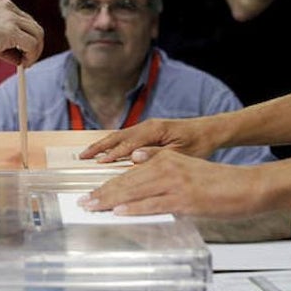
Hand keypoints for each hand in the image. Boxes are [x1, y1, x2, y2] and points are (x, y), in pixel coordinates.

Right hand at [0, 0, 43, 66]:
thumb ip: (4, 40)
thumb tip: (21, 57)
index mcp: (1, 3)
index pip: (23, 20)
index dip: (26, 37)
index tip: (23, 51)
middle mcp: (8, 6)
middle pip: (33, 26)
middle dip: (34, 44)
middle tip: (29, 60)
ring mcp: (10, 17)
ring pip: (37, 34)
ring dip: (35, 51)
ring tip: (27, 63)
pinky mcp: (10, 29)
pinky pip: (31, 44)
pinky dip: (31, 56)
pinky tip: (23, 64)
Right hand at [79, 116, 216, 162]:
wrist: (208, 131)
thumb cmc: (198, 143)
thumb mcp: (181, 152)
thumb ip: (157, 154)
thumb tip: (136, 156)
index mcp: (154, 130)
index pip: (128, 143)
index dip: (112, 154)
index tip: (98, 164)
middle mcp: (147, 126)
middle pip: (117, 137)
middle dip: (99, 148)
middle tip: (82, 158)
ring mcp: (146, 127)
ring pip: (118, 136)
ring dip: (101, 145)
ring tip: (85, 155)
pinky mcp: (147, 131)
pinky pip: (124, 137)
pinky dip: (111, 144)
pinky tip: (103, 152)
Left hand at [79, 150, 258, 217]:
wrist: (246, 186)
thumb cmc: (218, 183)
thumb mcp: (186, 170)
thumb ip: (161, 171)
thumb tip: (139, 175)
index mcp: (165, 158)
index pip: (129, 173)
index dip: (107, 184)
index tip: (91, 194)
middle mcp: (166, 166)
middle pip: (127, 181)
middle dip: (102, 193)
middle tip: (83, 203)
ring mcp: (174, 182)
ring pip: (135, 191)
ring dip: (110, 201)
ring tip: (92, 208)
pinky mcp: (184, 198)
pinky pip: (153, 203)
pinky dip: (134, 208)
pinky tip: (119, 212)